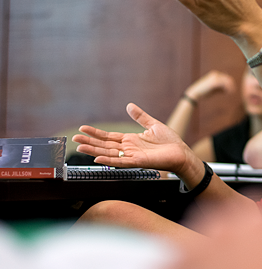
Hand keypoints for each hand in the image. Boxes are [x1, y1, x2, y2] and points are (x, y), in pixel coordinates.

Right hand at [73, 103, 193, 173]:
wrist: (181, 153)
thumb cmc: (169, 142)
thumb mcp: (153, 124)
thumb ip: (140, 116)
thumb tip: (129, 105)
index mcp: (131, 140)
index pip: (109, 136)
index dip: (96, 133)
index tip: (83, 129)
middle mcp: (129, 148)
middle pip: (105, 145)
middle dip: (89, 142)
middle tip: (74, 138)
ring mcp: (132, 156)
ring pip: (109, 153)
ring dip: (94, 151)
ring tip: (79, 147)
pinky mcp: (138, 162)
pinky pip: (121, 162)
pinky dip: (109, 160)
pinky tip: (98, 158)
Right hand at [185, 70, 235, 100]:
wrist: (195, 93)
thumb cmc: (204, 92)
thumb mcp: (214, 90)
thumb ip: (220, 88)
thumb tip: (228, 90)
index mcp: (214, 74)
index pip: (226, 77)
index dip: (230, 83)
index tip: (231, 90)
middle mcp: (215, 74)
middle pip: (228, 78)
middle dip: (231, 85)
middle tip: (233, 92)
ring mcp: (215, 77)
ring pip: (227, 81)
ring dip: (231, 87)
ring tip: (231, 93)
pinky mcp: (214, 82)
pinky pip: (224, 84)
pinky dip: (228, 88)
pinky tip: (229, 93)